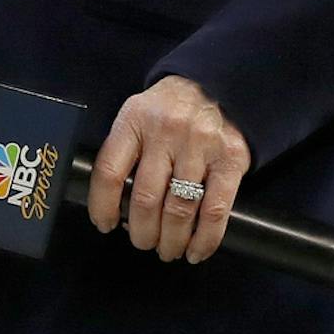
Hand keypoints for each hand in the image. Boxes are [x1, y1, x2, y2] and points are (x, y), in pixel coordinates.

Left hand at [86, 74, 251, 265]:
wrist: (217, 83)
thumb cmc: (170, 108)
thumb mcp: (138, 115)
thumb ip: (125, 151)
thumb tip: (115, 206)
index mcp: (135, 120)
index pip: (109, 173)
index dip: (103, 206)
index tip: (106, 224)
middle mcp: (166, 132)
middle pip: (144, 199)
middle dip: (141, 232)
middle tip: (142, 241)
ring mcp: (200, 146)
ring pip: (178, 210)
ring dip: (170, 240)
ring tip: (167, 250)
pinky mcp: (230, 159)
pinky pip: (214, 211)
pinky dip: (204, 239)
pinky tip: (196, 251)